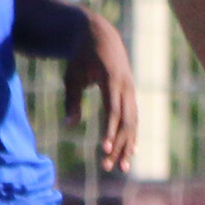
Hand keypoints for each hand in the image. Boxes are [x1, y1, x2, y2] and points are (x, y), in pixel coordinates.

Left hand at [64, 10, 137, 173]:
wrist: (100, 36)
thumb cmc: (81, 57)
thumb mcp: (72, 75)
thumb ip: (72, 99)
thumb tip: (69, 124)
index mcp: (111, 80)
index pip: (113, 111)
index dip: (110, 131)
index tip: (104, 149)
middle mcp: (126, 87)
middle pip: (126, 122)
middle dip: (119, 146)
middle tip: (108, 167)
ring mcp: (131, 90)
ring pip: (133, 122)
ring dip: (127, 145)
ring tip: (122, 167)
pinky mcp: (131, 94)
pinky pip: (134, 118)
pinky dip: (132, 135)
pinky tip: (130, 152)